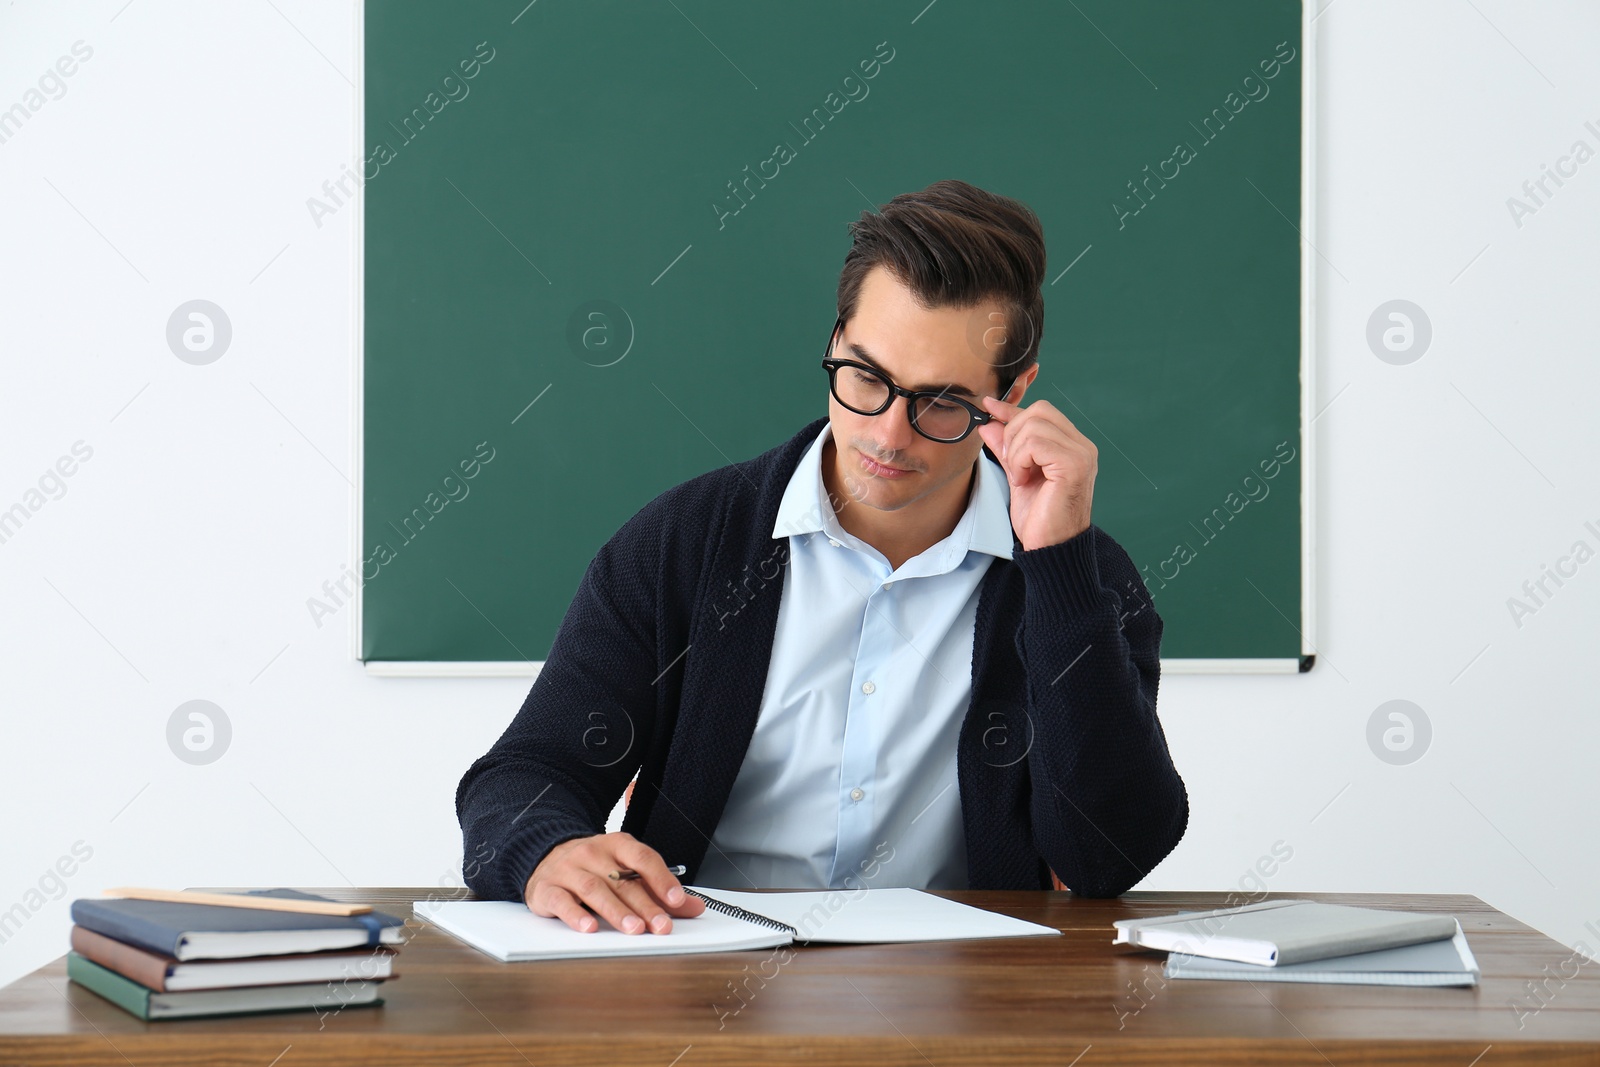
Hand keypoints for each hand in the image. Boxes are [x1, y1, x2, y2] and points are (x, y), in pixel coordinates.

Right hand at [523, 832, 704, 933]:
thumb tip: (695, 907)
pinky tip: (590, 928)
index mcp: (617, 845)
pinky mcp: (548, 888)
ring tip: (633, 929)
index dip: (662, 879)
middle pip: (623, 881)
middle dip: (645, 905)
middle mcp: (593, 853)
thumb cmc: (593, 866)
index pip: (643, 858)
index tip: (677, 899)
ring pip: (595, 889)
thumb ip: (660, 890)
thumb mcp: (626, 871)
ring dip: (616, 911)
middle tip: (661, 926)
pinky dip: (576, 915)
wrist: (545, 855)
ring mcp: (569, 870)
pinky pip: (562, 901)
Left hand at [976, 396, 1097, 550]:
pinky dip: (1020, 460)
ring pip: (1034, 425)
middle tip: (1012, 466)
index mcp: (1072, 446)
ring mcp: (1081, 454)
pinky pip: (1035, 443)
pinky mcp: (1074, 465)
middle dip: (1013, 434)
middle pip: (1039, 411)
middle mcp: (1082, 446)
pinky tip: (1023, 480)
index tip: (989, 407)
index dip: (1012, 410)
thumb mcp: (1017, 475)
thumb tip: (989, 423)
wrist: (1050, 548)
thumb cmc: (1040, 518)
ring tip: (1020, 477)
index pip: (1042, 412)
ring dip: (1015, 451)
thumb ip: (1007, 448)